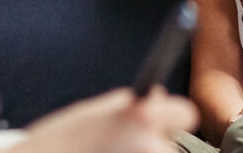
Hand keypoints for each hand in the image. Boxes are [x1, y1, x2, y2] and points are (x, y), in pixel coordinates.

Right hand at [9, 87, 197, 152]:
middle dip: (156, 146)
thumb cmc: (55, 148)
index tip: (163, 123)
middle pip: (174, 147)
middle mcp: (151, 147)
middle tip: (123, 149)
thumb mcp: (88, 113)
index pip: (186, 113)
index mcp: (140, 118)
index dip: (173, 119)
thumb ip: (125, 104)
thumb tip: (157, 94)